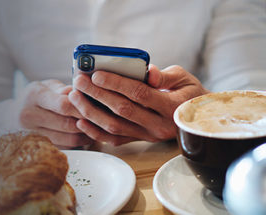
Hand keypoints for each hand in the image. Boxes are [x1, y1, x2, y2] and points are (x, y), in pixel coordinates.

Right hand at [13, 79, 93, 147]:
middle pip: (68, 124)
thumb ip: (66, 89)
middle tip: (105, 119)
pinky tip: (89, 133)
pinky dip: (81, 141)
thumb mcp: (49, 86)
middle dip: (89, 121)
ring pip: (70, 138)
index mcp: (34, 96)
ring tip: (99, 127)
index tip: (99, 106)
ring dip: (88, 133)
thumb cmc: (38, 96)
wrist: (13, 115)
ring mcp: (33, 134)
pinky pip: (67, 146)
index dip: (84, 107)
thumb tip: (85, 92)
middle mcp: (29, 116)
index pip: (64, 105)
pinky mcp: (41, 146)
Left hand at [69, 65, 208, 145]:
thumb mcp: (184, 78)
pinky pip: (115, 140)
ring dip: (91, 112)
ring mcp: (148, 136)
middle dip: (97, 95)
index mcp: (171, 106)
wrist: (195, 118)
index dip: (116, 84)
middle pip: (122, 110)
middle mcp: (158, 125)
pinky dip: (96, 132)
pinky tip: (81, 120)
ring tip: (75, 97)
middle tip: (79, 81)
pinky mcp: (140, 140)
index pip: (139, 94)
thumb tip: (148, 72)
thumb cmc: (189, 93)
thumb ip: (166, 75)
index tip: (96, 74)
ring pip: (115, 127)